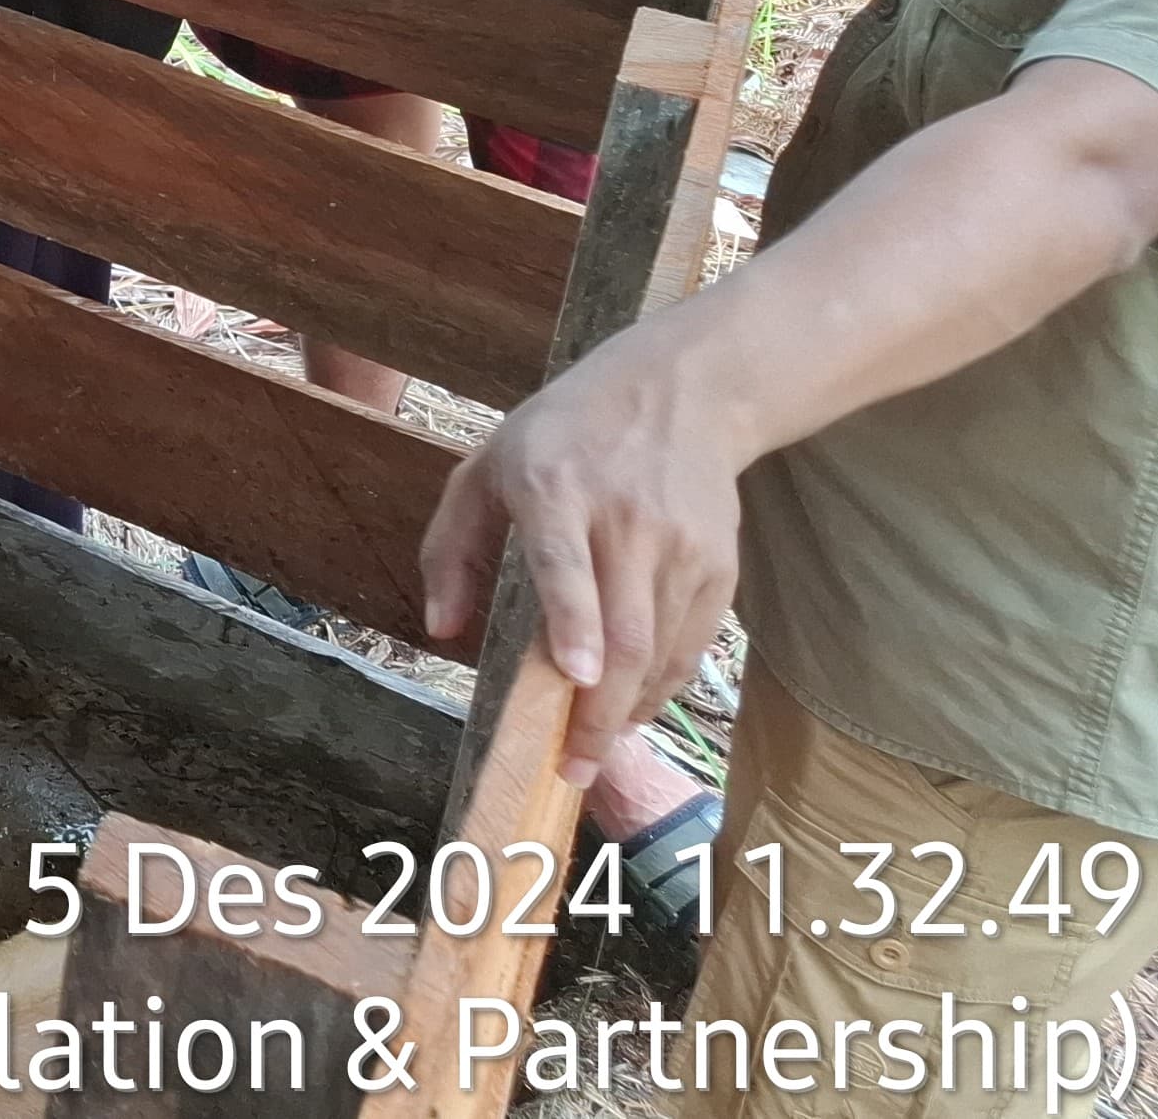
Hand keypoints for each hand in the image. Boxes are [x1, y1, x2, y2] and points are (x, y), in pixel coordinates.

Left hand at [417, 326, 744, 789]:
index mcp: (554, 489)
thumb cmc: (561, 434)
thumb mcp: (486, 468)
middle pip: (624, 630)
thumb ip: (451, 548)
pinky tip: (631, 706)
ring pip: (661, 648)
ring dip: (628, 710)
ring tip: (592, 746)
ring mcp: (679, 544)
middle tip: (572, 767)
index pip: (566, 563)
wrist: (676, 391)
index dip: (576, 622)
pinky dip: (662, 686)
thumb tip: (440, 630)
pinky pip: (691, 644)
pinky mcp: (717, 565)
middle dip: (599, 711)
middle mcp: (624, 518)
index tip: (578, 677)